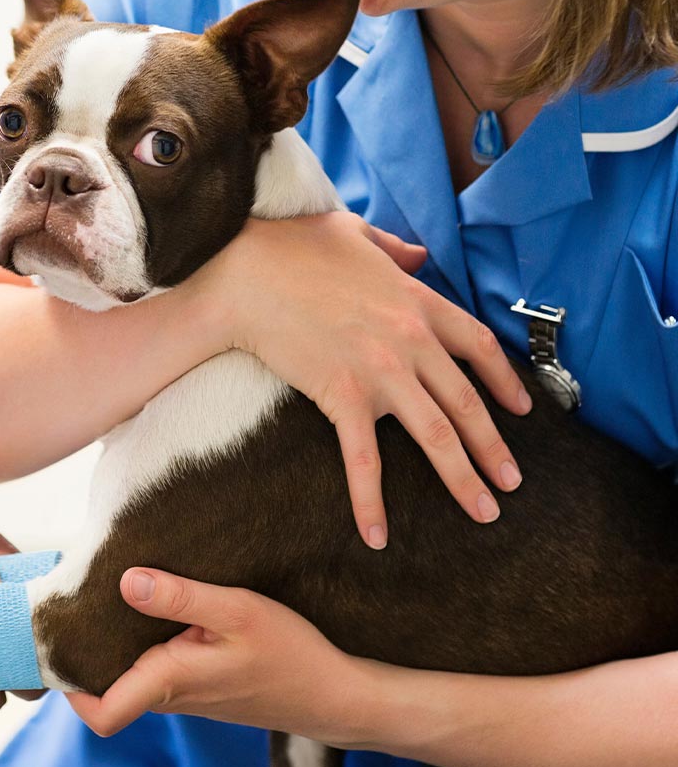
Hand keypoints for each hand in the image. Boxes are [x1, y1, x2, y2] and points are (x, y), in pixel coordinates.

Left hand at [66, 568, 372, 744]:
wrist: (333, 693)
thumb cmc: (289, 652)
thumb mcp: (237, 611)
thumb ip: (181, 596)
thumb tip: (126, 581)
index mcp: (171, 682)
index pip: (100, 713)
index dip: (67, 686)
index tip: (56, 638)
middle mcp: (171, 694)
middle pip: (106, 687)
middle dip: (84, 650)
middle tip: (72, 598)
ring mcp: (185, 693)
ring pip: (129, 674)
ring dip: (114, 641)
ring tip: (106, 590)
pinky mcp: (200, 683)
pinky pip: (154, 666)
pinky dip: (142, 640)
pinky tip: (152, 602)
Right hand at [200, 211, 530, 547]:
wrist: (245, 274)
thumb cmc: (292, 246)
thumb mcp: (353, 231)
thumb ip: (394, 246)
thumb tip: (417, 253)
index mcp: (417, 301)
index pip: (478, 346)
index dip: (505, 381)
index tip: (522, 410)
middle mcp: (411, 339)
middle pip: (468, 402)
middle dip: (494, 448)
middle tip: (511, 483)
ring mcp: (381, 370)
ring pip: (436, 434)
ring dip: (464, 478)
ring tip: (483, 511)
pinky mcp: (342, 394)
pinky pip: (364, 459)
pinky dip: (372, 500)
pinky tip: (377, 535)